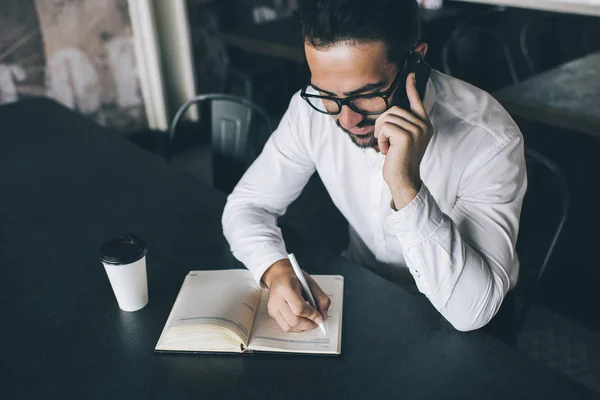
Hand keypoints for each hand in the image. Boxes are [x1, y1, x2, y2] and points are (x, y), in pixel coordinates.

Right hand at [262, 258, 330, 331]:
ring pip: (289, 327)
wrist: (279, 276)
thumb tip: (323, 317)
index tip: (320, 317)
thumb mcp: (311, 283)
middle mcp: (276, 299)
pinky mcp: (272, 314)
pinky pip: (286, 327)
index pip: (299, 308)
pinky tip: (301, 319)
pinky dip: (296, 327)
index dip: (312, 315)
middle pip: (294, 320)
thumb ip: (321, 299)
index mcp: (286, 287)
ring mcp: (273, 308)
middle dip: (309, 324)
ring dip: (303, 327)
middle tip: (317, 321)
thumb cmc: (294, 278)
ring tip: (309, 320)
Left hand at [374, 72, 433, 209]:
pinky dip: (381, 139)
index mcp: (425, 124)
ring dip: (381, 133)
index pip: (417, 101)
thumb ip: (402, 125)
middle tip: (385, 141)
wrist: (404, 180)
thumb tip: (392, 112)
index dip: (412, 87)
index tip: (410, 74)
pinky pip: (385, 127)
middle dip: (382, 124)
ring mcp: (417, 130)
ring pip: (387, 117)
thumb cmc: (400, 161)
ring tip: (387, 147)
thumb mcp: (404, 140)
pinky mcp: (406, 136)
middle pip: (394, 109)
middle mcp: (423, 125)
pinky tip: (387, 150)